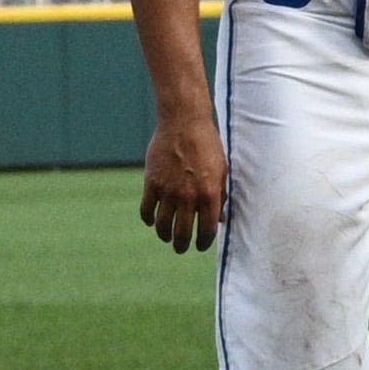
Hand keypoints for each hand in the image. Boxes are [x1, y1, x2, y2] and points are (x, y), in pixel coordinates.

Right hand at [139, 108, 227, 253]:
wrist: (184, 122)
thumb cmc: (207, 145)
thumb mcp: (221, 171)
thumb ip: (221, 196)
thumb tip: (220, 220)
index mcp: (209, 194)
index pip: (206, 230)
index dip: (203, 242)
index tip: (200, 245)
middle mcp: (188, 196)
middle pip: (182, 233)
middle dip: (182, 245)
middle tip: (181, 247)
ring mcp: (168, 190)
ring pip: (162, 226)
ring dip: (164, 236)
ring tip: (166, 237)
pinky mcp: (152, 183)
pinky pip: (147, 210)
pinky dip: (149, 219)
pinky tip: (152, 220)